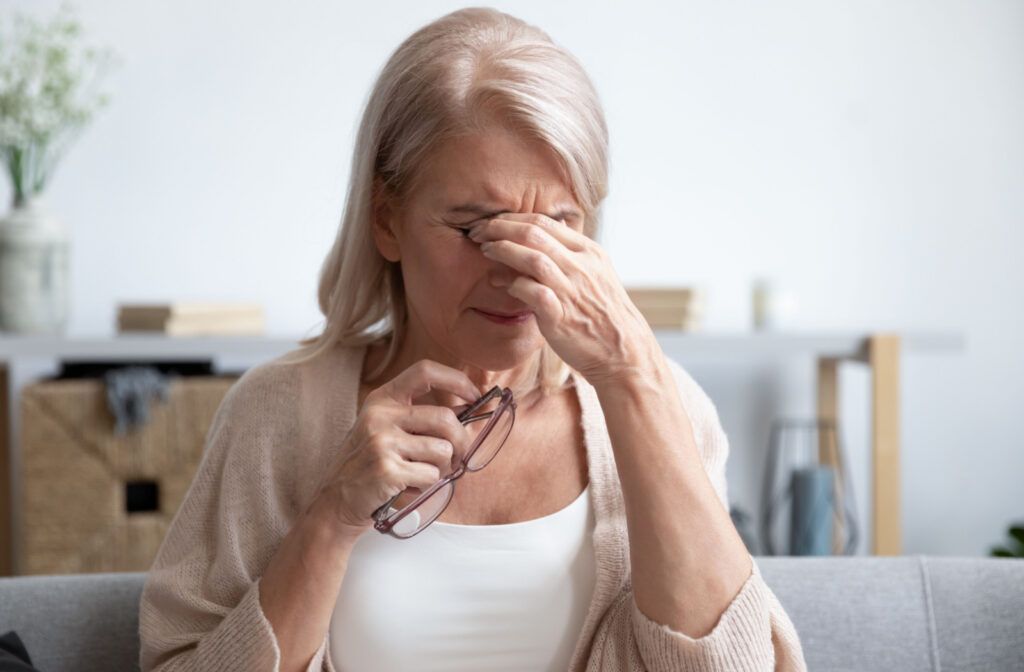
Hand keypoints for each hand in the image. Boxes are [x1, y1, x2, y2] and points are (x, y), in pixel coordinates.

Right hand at [306, 360, 479, 541]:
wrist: (335, 502)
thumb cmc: (368, 465)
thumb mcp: (386, 430)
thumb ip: (421, 418)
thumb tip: (469, 409)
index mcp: (382, 399)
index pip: (425, 371)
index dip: (456, 380)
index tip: (475, 395)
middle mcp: (380, 415)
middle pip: (445, 418)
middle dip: (463, 442)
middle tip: (461, 457)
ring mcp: (381, 442)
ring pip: (443, 450)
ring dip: (442, 468)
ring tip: (420, 473)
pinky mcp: (386, 469)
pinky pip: (431, 475)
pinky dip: (427, 485)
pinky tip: (407, 486)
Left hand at [469, 213, 657, 384]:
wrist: (622, 350)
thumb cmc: (604, 312)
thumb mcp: (597, 272)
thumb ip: (574, 250)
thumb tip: (557, 224)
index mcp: (588, 251)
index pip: (544, 221)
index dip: (512, 219)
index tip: (492, 223)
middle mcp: (581, 266)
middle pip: (534, 233)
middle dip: (499, 228)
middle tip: (478, 232)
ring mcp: (571, 291)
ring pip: (533, 259)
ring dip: (503, 251)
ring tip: (485, 250)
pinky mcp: (561, 317)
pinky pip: (533, 292)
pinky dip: (514, 285)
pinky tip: (502, 284)